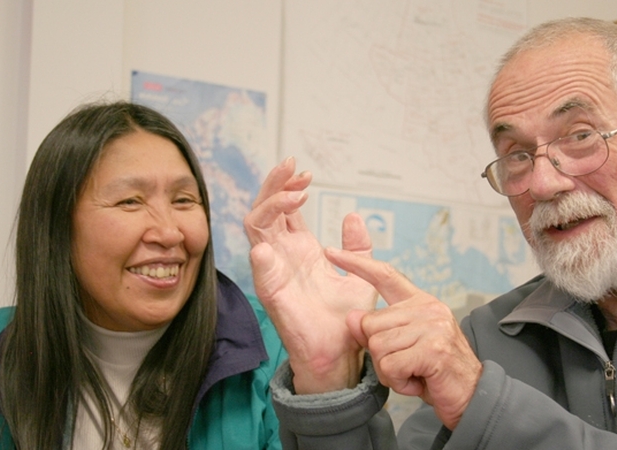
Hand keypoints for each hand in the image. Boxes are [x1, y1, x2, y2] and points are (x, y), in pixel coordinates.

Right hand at [244, 157, 377, 393]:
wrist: (343, 352)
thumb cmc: (347, 318)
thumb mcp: (360, 272)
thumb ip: (357, 245)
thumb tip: (353, 215)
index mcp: (301, 249)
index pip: (284, 209)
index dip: (289, 187)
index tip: (306, 174)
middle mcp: (284, 256)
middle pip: (265, 209)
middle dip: (275, 185)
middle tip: (292, 167)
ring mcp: (275, 272)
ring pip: (256, 228)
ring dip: (270, 206)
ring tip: (294, 195)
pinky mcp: (272, 293)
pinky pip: (259, 269)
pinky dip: (261, 256)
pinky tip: (268, 245)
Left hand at [326, 247, 482, 429]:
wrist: (472, 396)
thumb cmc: (433, 372)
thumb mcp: (401, 347)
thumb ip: (377, 331)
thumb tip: (352, 317)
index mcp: (420, 302)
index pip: (384, 275)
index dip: (356, 263)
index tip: (331, 252)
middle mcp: (427, 308)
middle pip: (371, 325)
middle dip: (380, 354)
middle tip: (405, 364)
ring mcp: (432, 327)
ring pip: (378, 347)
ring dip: (389, 371)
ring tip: (414, 372)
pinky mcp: (433, 349)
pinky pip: (390, 366)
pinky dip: (399, 382)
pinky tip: (418, 381)